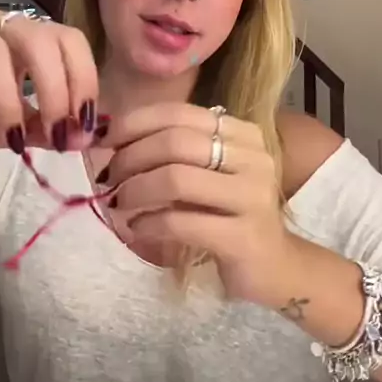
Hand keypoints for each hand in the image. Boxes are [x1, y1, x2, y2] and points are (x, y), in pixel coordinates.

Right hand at [0, 3, 98, 153]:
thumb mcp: (21, 127)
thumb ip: (50, 131)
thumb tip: (84, 139)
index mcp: (31, 37)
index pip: (69, 40)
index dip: (83, 79)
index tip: (83, 124)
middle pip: (36, 37)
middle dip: (52, 89)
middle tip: (54, 133)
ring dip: (7, 97)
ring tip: (11, 137)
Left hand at [99, 101, 292, 303]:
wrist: (275, 267)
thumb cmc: (230, 215)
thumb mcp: (208, 174)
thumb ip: (174, 151)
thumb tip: (113, 138)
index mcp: (242, 134)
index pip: (180, 113)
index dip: (135, 123)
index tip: (106, 140)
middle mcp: (253, 158)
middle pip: (175, 142)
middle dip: (131, 158)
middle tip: (110, 177)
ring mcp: (252, 197)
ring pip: (176, 178)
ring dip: (135, 190)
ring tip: (119, 202)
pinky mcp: (243, 237)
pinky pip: (181, 221)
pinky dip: (149, 223)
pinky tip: (138, 228)